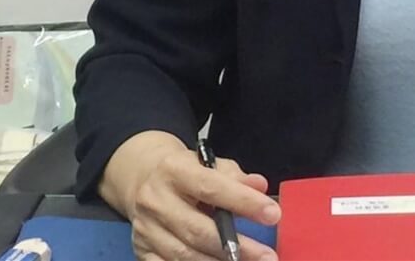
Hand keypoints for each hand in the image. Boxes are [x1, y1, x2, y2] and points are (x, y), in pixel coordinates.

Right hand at [101, 131, 280, 260]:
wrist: (143, 177)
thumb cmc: (187, 171)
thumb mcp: (209, 163)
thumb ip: (235, 176)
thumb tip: (260, 186)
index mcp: (175, 170)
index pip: (212, 188)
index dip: (243, 202)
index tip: (273, 214)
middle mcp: (156, 201)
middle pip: (197, 230)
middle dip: (237, 247)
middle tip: (267, 257)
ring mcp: (145, 230)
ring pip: (184, 255)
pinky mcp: (141, 251)